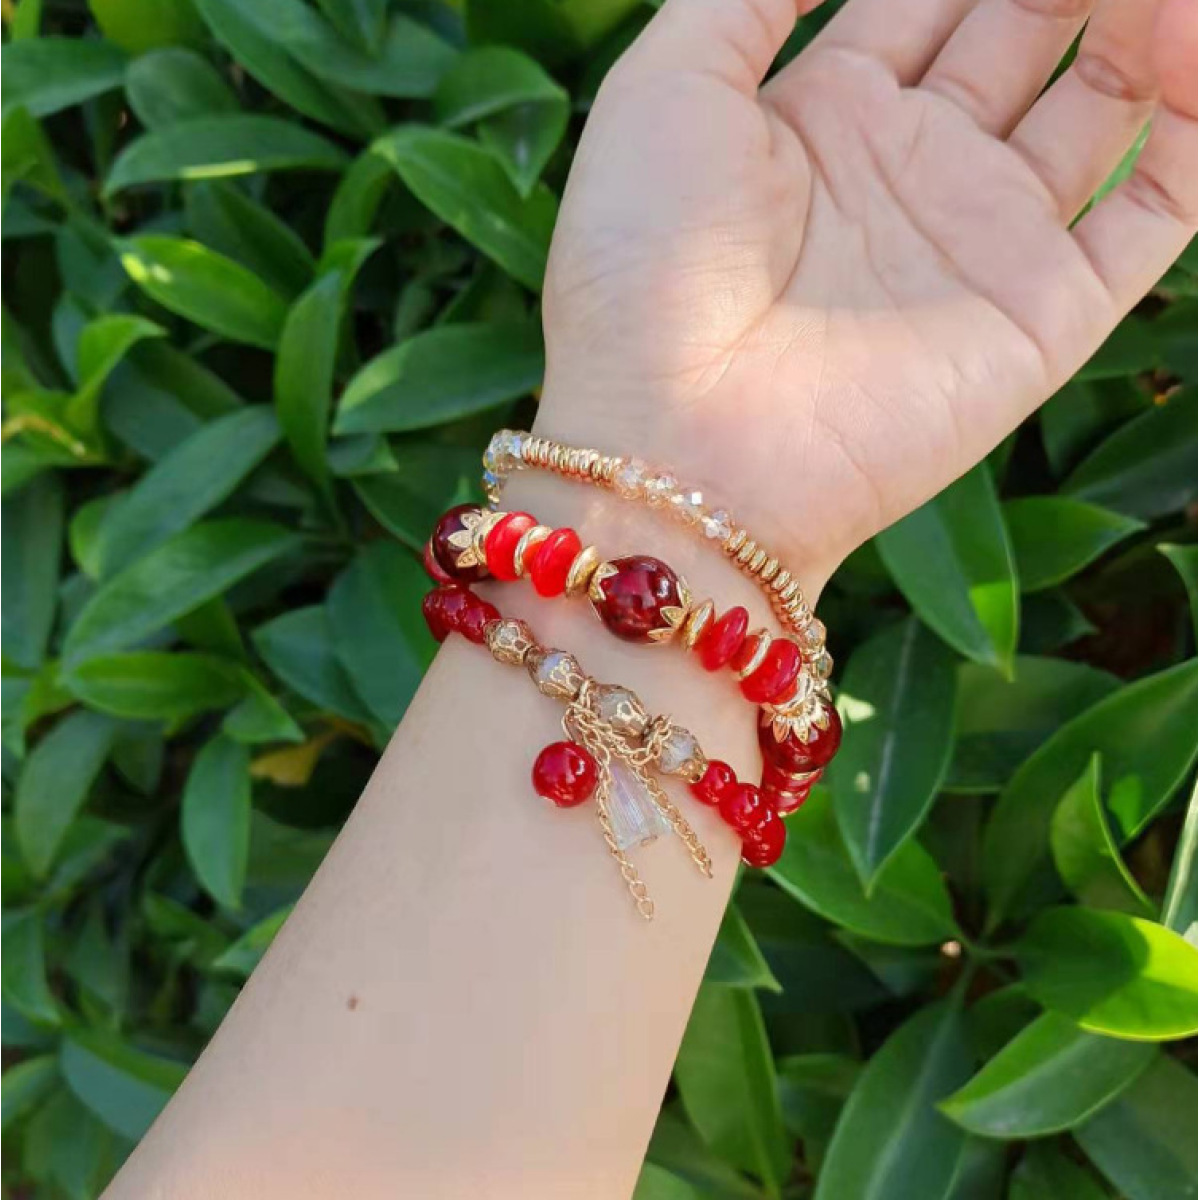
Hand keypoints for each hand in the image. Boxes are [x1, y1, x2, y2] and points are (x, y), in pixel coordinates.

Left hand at [539, 0, 1197, 584]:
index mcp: (827, 115)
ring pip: (1108, 96)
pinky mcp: (1042, 316)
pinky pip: (1156, 207)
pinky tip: (1195, 33)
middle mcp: (913, 171)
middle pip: (1030, 23)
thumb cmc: (642, 267)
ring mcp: (982, 243)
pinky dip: (1198, 117)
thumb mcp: (670, 86)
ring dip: (1149, 17)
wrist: (674, 442)